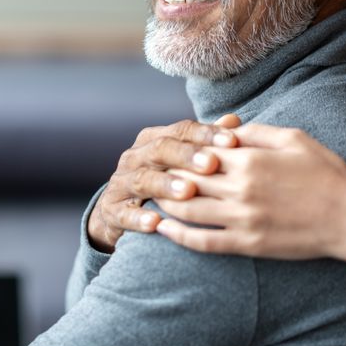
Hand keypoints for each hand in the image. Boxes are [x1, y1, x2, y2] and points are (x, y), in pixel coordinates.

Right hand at [87, 115, 240, 252]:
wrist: (120, 213)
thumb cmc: (163, 182)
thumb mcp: (182, 162)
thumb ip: (206, 143)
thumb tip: (234, 121)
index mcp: (153, 140)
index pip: (181, 131)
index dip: (205, 134)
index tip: (232, 141)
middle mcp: (134, 157)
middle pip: (160, 150)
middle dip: (186, 156)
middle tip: (212, 164)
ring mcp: (120, 184)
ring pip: (142, 180)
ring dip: (165, 185)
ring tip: (187, 191)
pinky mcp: (112, 211)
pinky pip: (123, 214)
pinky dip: (138, 218)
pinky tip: (155, 224)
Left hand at [154, 124, 345, 261]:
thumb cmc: (326, 174)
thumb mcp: (294, 139)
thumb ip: (256, 131)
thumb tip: (227, 126)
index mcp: (250, 158)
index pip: (197, 151)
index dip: (176, 150)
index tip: (162, 149)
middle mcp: (241, 187)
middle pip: (185, 179)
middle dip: (164, 176)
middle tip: (148, 173)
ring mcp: (243, 218)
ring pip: (187, 210)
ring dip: (164, 204)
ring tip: (151, 198)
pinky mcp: (248, 243)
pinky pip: (204, 242)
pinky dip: (178, 236)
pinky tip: (163, 230)